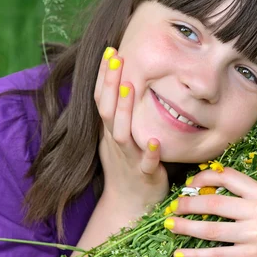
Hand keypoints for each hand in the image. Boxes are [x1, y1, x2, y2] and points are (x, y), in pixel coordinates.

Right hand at [93, 47, 168, 209]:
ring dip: (124, 111)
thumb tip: (126, 81)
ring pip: (122, 134)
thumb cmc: (127, 166)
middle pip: (107, 110)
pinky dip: (149, 153)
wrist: (129, 206)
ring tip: (130, 88)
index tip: (111, 50)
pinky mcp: (144, 176)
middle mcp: (114, 142)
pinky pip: (145, 164)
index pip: (101, 99)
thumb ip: (120, 114)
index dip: (103, 75)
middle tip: (117, 57)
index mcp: (108, 132)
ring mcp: (128, 159)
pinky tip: (156, 142)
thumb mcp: (118, 138)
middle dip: (111, 83)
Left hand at [166, 167, 256, 256]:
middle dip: (188, 203)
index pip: (228, 177)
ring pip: (212, 229)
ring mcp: (254, 234)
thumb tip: (212, 186)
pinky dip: (195, 255)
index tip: (190, 184)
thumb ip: (247, 194)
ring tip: (169, 224)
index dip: (205, 177)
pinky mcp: (251, 256)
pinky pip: (217, 254)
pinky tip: (179, 254)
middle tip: (172, 206)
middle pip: (214, 203)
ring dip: (186, 226)